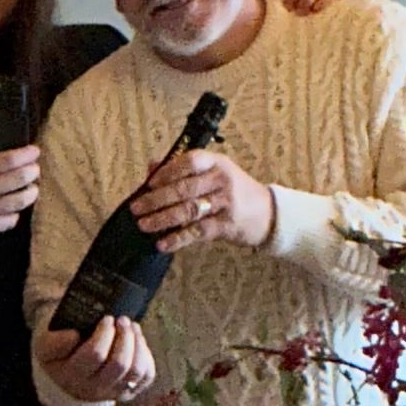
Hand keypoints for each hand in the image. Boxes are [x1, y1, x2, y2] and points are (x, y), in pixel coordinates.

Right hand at [0, 150, 39, 256]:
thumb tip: (8, 162)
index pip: (7, 159)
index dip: (26, 155)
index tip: (35, 152)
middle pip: (19, 178)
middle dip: (32, 173)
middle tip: (36, 171)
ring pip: (20, 200)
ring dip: (30, 194)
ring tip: (32, 190)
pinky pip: (11, 220)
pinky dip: (15, 215)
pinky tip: (13, 211)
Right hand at [35, 314, 158, 404]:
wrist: (66, 357)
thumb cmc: (59, 342)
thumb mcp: (45, 340)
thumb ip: (53, 341)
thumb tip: (73, 337)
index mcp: (69, 374)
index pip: (94, 355)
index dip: (105, 334)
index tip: (106, 318)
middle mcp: (90, 388)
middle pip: (118, 364)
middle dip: (124, 336)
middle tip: (121, 319)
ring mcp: (111, 392)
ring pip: (135, 371)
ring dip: (137, 343)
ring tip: (130, 327)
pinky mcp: (128, 390)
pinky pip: (146, 376)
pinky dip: (146, 355)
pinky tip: (136, 340)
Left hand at [134, 145, 273, 249]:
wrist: (268, 213)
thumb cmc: (234, 191)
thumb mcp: (215, 172)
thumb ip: (184, 168)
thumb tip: (151, 167)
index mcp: (217, 163)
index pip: (190, 162)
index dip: (168, 171)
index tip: (149, 183)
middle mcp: (222, 180)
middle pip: (184, 188)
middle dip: (156, 199)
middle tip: (136, 208)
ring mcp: (225, 203)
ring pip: (188, 210)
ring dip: (162, 218)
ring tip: (144, 225)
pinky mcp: (226, 226)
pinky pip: (197, 232)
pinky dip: (178, 239)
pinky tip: (163, 244)